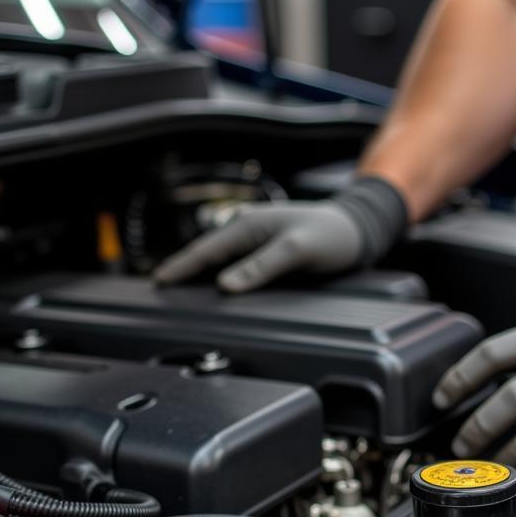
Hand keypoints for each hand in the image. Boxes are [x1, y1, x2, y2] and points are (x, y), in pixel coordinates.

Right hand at [153, 177, 408, 292]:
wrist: (357, 229)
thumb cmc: (331, 235)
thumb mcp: (297, 250)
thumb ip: (262, 267)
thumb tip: (226, 287)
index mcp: (248, 225)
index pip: (204, 250)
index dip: (180, 268)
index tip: (158, 282)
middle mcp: (248, 228)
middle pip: (206, 254)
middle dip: (183, 270)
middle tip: (159, 291)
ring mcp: (256, 237)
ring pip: (219, 258)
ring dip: (200, 273)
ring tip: (180, 291)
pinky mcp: (266, 247)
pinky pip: (235, 261)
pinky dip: (220, 272)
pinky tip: (216, 285)